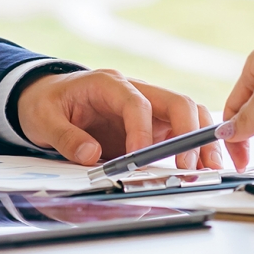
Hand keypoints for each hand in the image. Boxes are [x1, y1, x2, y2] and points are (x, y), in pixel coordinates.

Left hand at [16, 69, 226, 170]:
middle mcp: (136, 91)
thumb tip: (91, 155)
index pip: (138, 103)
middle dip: (189, 133)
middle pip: (177, 102)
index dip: (143, 131)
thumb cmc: (47, 104)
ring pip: (189, 114)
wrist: (47, 97)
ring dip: (202, 140)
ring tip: (209, 169)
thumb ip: (66, 138)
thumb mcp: (44, 119)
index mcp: (109, 83)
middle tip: (190, 167)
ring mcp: (149, 107)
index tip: (141, 158)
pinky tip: (204, 166)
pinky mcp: (154, 124)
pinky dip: (197, 146)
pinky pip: (183, 131)